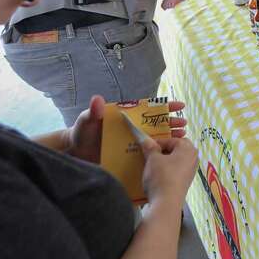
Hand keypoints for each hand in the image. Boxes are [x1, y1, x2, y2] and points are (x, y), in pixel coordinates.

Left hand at [66, 97, 188, 163]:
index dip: (165, 106)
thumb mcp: (87, 121)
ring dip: (169, 138)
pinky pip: (146, 155)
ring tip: (182, 139)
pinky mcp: (128, 157)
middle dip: (172, 123)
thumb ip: (93, 112)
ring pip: (154, 139)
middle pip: (155, 124)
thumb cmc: (81, 133)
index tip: (179, 106)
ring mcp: (131, 143)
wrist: (74, 154)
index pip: (148, 109)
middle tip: (184, 126)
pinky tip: (168, 157)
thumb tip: (98, 100)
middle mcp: (131, 129)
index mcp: (126, 116)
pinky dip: (158, 155)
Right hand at [140, 135, 198, 206]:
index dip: (157, 143)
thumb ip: (150, 147)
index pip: (171, 140)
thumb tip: (145, 139)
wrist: (166, 203)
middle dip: (162, 151)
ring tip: (151, 166)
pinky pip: (176, 171)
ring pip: (175, 161)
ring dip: (164, 161)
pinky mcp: (186, 182)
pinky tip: (157, 176)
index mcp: (189, 148)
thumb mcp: (152, 159)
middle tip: (149, 156)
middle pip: (176, 149)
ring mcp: (191, 171)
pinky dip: (167, 171)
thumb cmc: (161, 176)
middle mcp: (193, 158)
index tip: (146, 148)